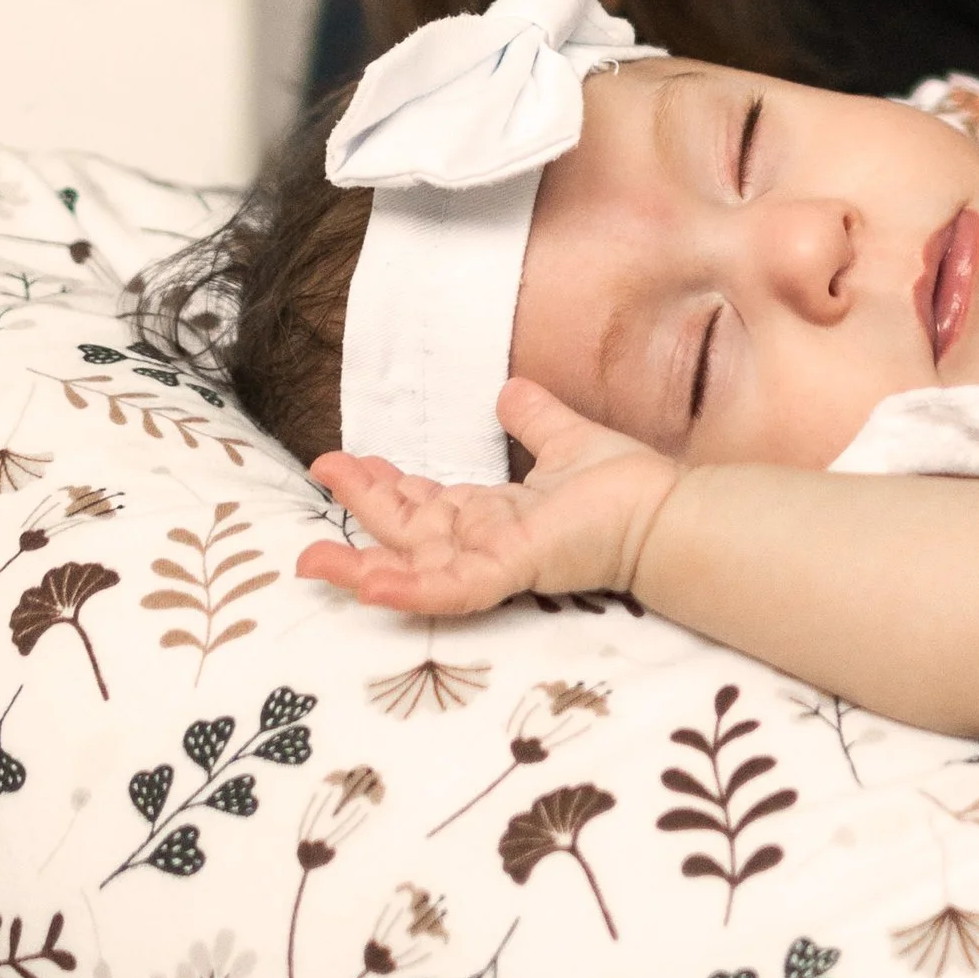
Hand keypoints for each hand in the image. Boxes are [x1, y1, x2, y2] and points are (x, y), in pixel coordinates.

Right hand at [298, 378, 679, 617]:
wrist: (667, 511)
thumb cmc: (625, 486)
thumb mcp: (565, 440)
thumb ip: (534, 418)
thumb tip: (508, 390)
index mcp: (493, 516)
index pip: (426, 503)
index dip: (385, 482)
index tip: (346, 458)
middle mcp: (484, 543)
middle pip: (407, 530)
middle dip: (360, 508)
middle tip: (318, 478)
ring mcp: (493, 563)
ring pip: (413, 566)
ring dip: (361, 565)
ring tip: (312, 558)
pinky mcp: (509, 572)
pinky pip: (450, 587)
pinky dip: (408, 587)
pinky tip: (368, 580)